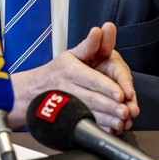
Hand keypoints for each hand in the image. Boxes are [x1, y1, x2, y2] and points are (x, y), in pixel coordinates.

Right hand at [8, 23, 138, 132]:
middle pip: (92, 98)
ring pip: (89, 114)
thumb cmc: (58, 72)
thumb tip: (100, 29)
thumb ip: (91, 44)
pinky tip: (110, 130)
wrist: (33, 92)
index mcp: (71, 70)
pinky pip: (84, 125)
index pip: (91, 79)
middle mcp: (68, 88)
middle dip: (110, 106)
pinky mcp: (68, 119)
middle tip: (125, 111)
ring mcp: (67, 106)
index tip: (121, 94)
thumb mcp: (72, 54)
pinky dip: (98, 129)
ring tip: (121, 122)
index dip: (106, 87)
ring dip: (106, 120)